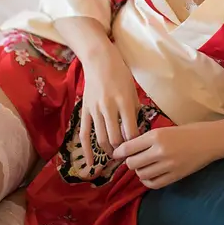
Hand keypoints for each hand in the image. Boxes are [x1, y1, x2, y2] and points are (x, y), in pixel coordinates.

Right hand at [80, 42, 140, 163]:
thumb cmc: (120, 74)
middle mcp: (109, 108)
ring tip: (115, 155)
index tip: (139, 148)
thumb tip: (137, 131)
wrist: (100, 61)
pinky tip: (90, 163)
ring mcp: (95, 110)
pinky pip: (85, 134)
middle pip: (116, 139)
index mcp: (124, 102)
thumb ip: (135, 111)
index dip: (136, 144)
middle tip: (127, 154)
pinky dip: (87, 151)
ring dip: (109, 150)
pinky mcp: (85, 111)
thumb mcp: (133, 91)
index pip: (131, 132)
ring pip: (101, 139)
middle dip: (123, 150)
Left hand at [112, 123, 217, 188]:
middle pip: (132, 164)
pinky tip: (150, 175)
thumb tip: (128, 149)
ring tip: (145, 166)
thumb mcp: (165, 129)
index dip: (118, 152)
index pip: (128, 148)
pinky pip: (153, 183)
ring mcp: (168, 165)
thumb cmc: (188, 131)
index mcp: (156, 135)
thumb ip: (147, 139)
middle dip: (130, 162)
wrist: (210, 140)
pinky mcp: (175, 176)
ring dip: (139, 171)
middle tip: (134, 159)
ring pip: (141, 174)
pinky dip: (148, 181)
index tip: (116, 154)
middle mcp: (160, 151)